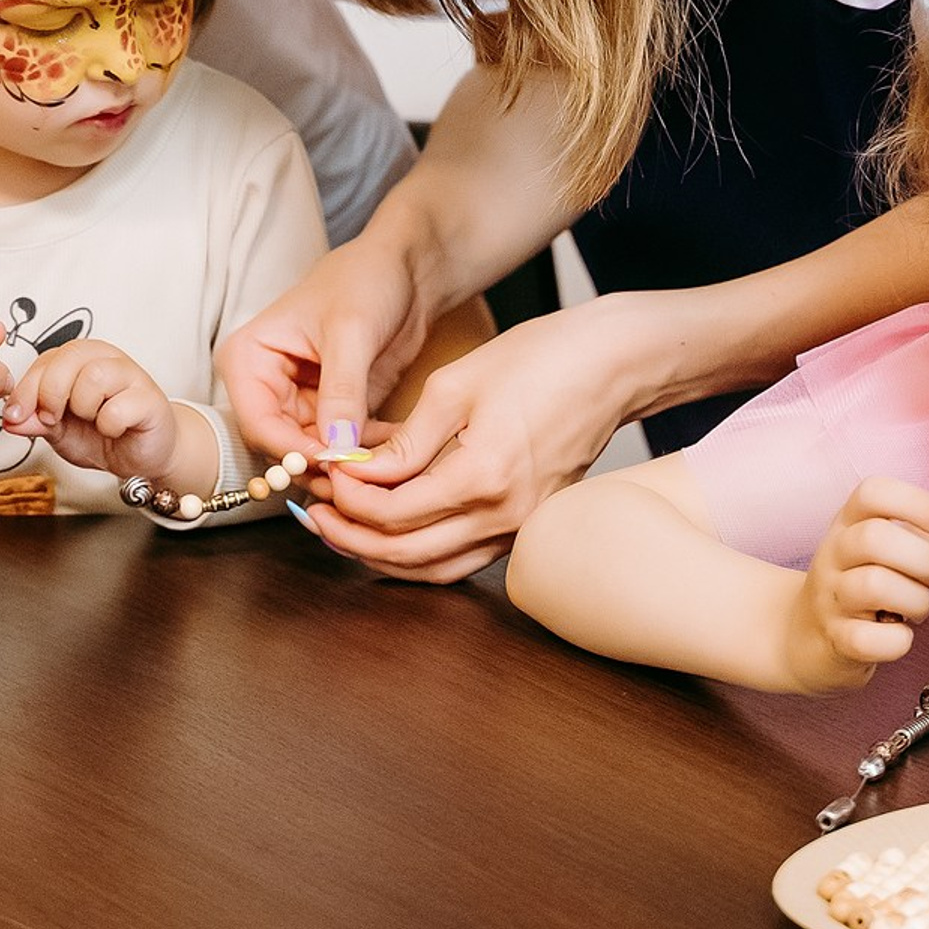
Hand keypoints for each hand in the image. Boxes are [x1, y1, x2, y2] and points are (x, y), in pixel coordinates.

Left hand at [2, 341, 175, 483]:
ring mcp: (131, 375)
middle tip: (55, 419)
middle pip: (68, 358)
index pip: (45, 359)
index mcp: (80, 360)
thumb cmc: (102, 435)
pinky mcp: (150, 399)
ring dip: (83, 408)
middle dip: (51, 395)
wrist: (141, 456)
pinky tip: (114, 428)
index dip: (26, 388)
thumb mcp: (59, 430)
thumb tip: (12, 418)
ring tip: (92, 420)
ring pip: (94, 376)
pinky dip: (109, 425)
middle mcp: (106, 359)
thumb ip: (36, 420)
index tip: (18, 414)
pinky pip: (118, 407)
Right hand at [216, 232, 430, 459]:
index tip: (331, 463)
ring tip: (384, 463)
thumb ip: (342, 391)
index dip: (292, 450)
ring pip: (313, 454)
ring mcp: (300, 400)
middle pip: (282, 446)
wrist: (406, 268)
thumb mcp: (351, 331)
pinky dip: (367, 453)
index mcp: (249, 357)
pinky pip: (342, 447)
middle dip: (320, 464)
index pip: (258, 422)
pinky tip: (396, 448)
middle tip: (359, 476)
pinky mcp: (333, 410)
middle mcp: (268, 384)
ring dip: (347, 463)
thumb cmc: (365, 277)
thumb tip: (336, 449)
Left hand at [289, 302, 635, 582]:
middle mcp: (505, 515)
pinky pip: (464, 558)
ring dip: (383, 555)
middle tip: (315, 514)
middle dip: (352, 537)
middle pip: (408, 554)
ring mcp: (522, 527)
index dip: (348, 500)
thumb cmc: (542, 358)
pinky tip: (394, 531)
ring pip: (435, 569)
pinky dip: (422, 554)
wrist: (613, 364)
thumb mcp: (458, 384)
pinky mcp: (529, 524)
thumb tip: (360, 471)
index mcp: (484, 475)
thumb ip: (405, 438)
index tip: (324, 476)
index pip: (393, 513)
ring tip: (343, 529)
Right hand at [781, 478, 928, 692]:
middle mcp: (833, 553)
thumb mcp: (875, 548)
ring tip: (920, 607)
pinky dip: (898, 640)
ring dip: (916, 600)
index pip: (872, 493)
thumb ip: (913, 535)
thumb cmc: (859, 584)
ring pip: (874, 586)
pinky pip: (870, 639)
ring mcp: (830, 596)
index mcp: (846, 523)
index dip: (916, 503)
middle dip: (924, 559)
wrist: (806, 631)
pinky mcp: (835, 638)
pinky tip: (900, 635)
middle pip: (874, 537)